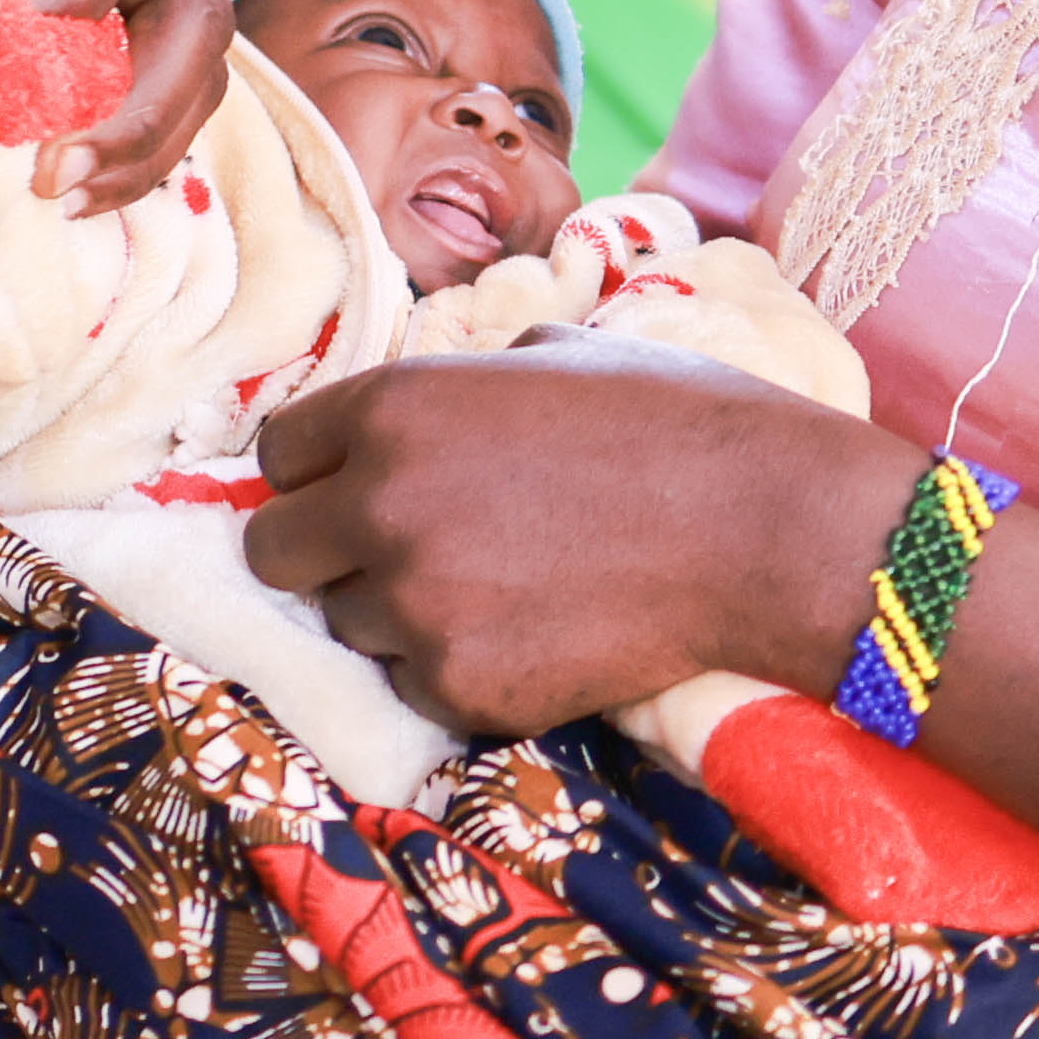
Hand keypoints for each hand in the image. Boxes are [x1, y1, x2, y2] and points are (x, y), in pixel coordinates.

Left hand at [241, 353, 915, 739]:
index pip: (278, 454)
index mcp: (394, 405)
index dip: (318, 472)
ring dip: (397, 615)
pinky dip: (454, 672)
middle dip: (327, 552)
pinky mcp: (460, 687)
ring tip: (495, 591)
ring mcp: (415, 603)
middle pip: (276, 550)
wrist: (762, 528)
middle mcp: (380, 501)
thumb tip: (438, 398)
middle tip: (400, 555)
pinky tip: (529, 637)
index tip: (356, 487)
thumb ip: (466, 379)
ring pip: (347, 623)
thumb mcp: (554, 352)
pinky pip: (412, 687)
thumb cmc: (676, 421)